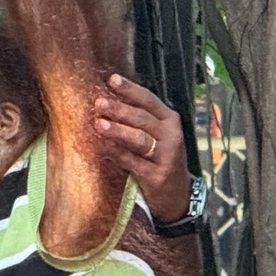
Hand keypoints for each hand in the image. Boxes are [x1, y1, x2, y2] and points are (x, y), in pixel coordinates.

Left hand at [96, 73, 191, 223]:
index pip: (149, 100)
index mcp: (169, 120)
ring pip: (139, 140)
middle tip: (98, 103)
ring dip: (118, 131)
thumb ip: (137, 120)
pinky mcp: (157, 176)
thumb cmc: (159, 159)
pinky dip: (118, 154)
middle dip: (119, 110)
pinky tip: (104, 149)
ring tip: (99, 125)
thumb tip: (105, 101)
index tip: (111, 80)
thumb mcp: (156, 136)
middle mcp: (171, 135)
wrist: (176, 195)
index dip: (130, 89)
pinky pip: (133, 162)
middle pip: (142, 119)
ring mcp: (166, 156)